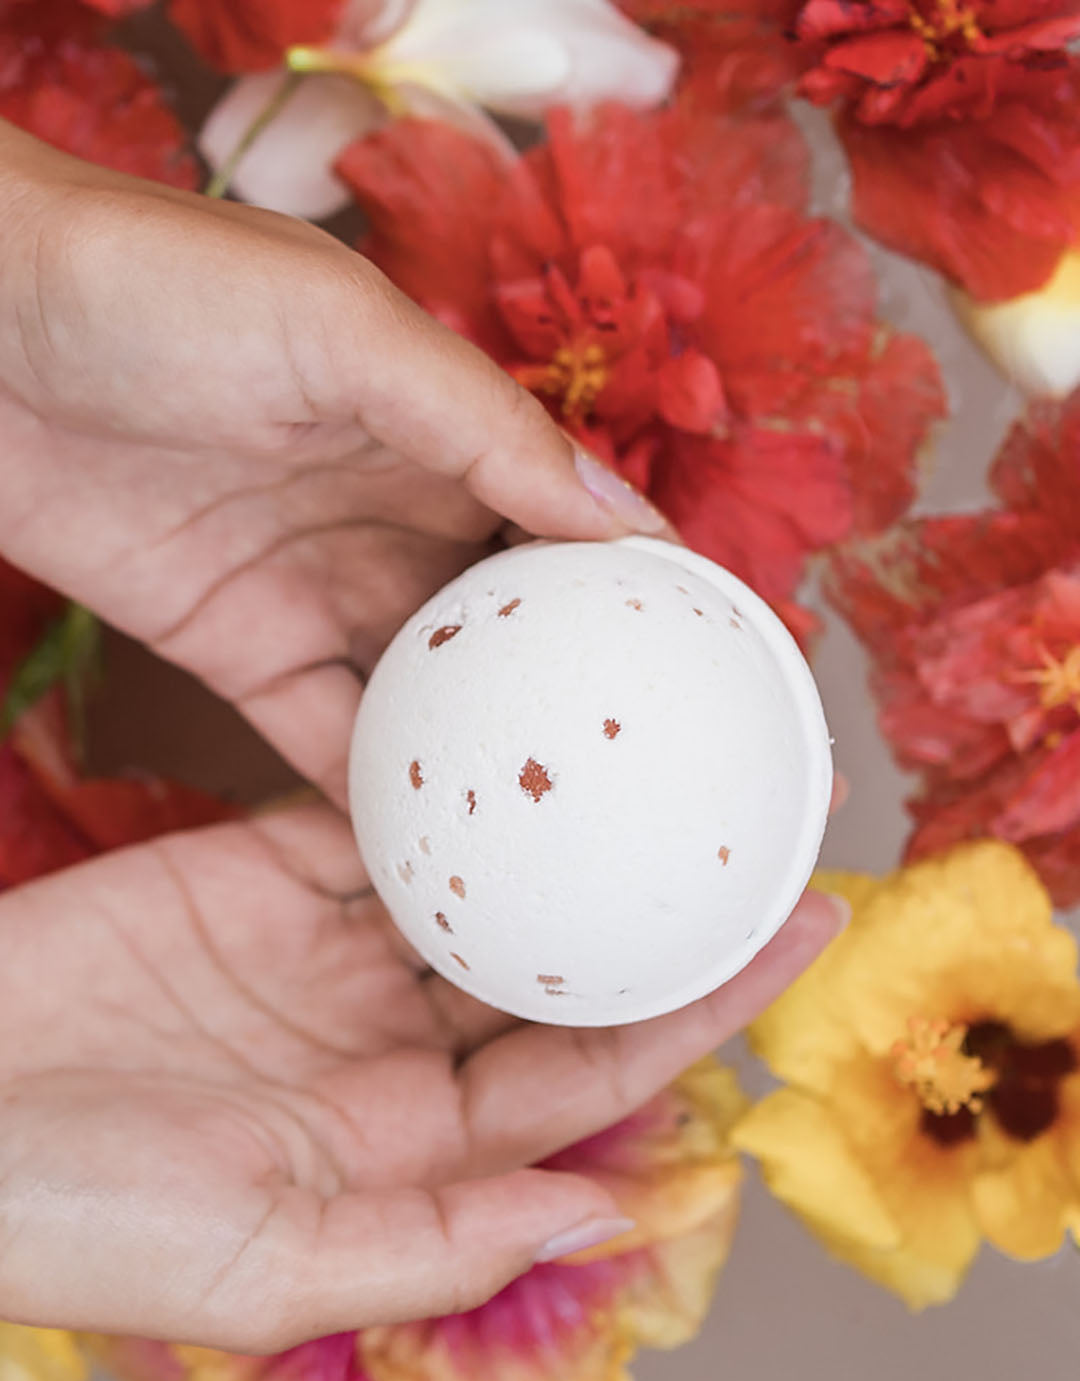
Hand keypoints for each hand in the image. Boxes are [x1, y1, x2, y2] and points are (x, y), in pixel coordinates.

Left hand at [0, 122, 664, 803]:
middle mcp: (395, 514)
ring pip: (431, 694)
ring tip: (559, 833)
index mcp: (438, 427)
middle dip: (577, 692)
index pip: (567, 517)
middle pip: (512, 623)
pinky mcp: (240, 649)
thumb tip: (620, 512)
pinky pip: (327, 737)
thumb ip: (478, 422)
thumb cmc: (153, 289)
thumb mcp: (342, 328)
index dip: (639, 584)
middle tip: (649, 774)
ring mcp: (320, 587)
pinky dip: (375, 792)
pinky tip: (431, 845)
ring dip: (485, 757)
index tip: (712, 662)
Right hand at [0, 803, 844, 1349]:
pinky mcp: (259, 868)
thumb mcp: (264, 1265)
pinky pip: (373, 813)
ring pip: (478, 876)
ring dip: (563, 825)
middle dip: (655, 903)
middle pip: (555, 962)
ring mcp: (326, 949)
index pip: (590, 1068)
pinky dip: (436, 777)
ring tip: (660, 756)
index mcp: (412, 1143)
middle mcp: (387, 1041)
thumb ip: (437, 1241)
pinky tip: (508, 733)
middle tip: (761, 826)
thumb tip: (603, 1218)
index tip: (800, 935)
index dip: (700, 1006)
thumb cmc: (78, 1222)